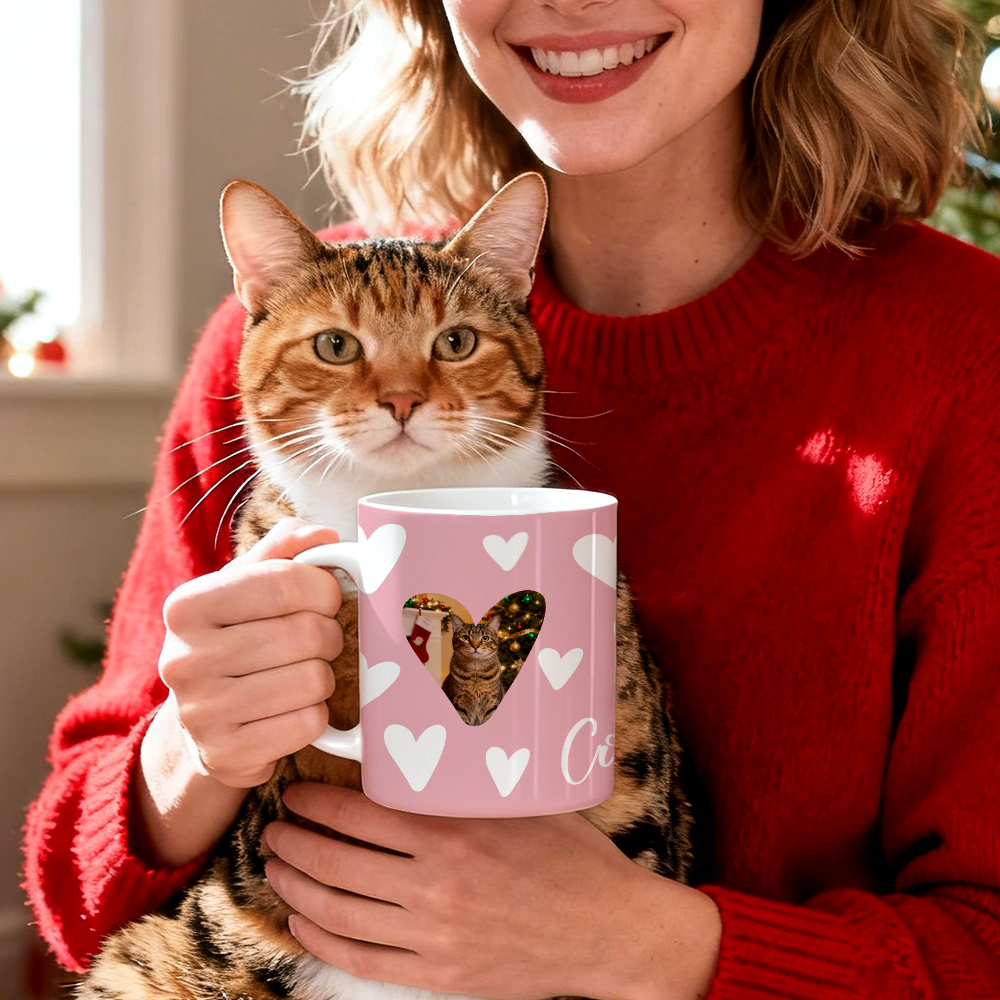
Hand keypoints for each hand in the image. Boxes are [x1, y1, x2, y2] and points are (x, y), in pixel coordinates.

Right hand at [157, 517, 343, 788]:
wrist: (199, 726)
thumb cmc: (235, 640)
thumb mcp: (245, 587)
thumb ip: (283, 552)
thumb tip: (323, 534)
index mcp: (187, 606)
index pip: (283, 582)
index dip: (323, 589)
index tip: (327, 597)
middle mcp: (183, 659)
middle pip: (304, 633)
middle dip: (329, 634)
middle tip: (321, 639)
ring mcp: (201, 712)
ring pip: (312, 680)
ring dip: (324, 676)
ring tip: (305, 673)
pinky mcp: (226, 755)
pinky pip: (309, 724)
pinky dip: (317, 715)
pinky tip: (295, 708)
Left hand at [264, 783, 720, 999]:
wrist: (612, 931)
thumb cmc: (573, 858)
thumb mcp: (522, 805)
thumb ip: (465, 791)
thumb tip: (416, 761)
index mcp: (455, 834)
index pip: (360, 812)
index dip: (317, 801)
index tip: (296, 792)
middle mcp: (436, 886)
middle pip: (336, 861)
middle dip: (293, 842)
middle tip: (274, 828)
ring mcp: (434, 936)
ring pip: (338, 911)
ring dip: (296, 887)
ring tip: (278, 868)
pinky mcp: (441, 974)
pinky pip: (362, 960)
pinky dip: (322, 940)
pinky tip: (304, 922)